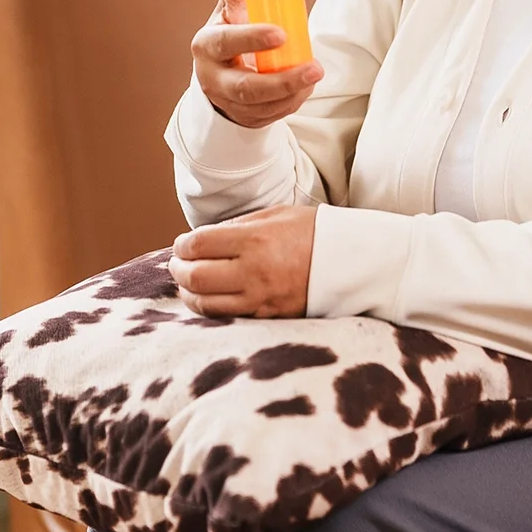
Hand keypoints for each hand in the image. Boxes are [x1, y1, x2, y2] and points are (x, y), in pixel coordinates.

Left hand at [169, 205, 316, 317]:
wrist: (353, 262)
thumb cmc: (314, 233)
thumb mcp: (276, 215)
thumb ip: (238, 226)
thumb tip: (204, 238)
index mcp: (255, 240)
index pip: (198, 244)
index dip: (181, 245)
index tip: (181, 245)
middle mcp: (254, 271)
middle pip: (195, 276)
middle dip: (178, 269)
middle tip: (178, 264)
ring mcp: (260, 298)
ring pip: (205, 303)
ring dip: (189, 293)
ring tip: (188, 283)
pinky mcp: (268, 316)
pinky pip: (226, 317)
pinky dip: (208, 308)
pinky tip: (206, 299)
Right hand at [192, 0, 322, 129]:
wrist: (219, 72)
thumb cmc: (230, 31)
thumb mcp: (230, 6)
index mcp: (206, 45)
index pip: (225, 43)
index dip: (251, 39)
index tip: (281, 33)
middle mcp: (212, 77)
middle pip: (245, 88)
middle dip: (282, 81)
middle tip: (314, 67)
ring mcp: (228, 102)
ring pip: (262, 106)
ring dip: (293, 92)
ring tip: (315, 73)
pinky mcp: (244, 117)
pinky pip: (271, 115)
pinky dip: (292, 102)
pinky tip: (306, 87)